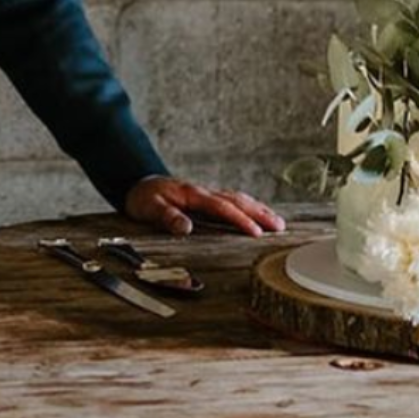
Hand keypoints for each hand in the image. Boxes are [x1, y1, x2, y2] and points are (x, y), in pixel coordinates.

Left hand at [123, 175, 285, 238]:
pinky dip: (249, 206)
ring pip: (238, 199)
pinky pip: (233, 200)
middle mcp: (204, 192)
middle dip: (260, 213)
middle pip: (237, 201)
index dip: (240, 220)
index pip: (222, 207)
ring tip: (278, 222)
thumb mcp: (149, 208)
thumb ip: (166, 216)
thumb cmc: (144, 198)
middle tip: (280, 227)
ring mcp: (208, 193)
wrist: (138, 184)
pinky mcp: (208, 198)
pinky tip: (259, 214)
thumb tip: (186, 227)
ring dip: (259, 209)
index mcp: (193, 195)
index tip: (256, 232)